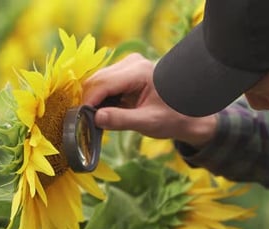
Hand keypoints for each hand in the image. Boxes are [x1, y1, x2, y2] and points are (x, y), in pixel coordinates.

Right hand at [83, 53, 217, 147]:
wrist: (188, 112)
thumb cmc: (172, 118)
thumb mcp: (149, 123)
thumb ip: (122, 120)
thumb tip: (95, 118)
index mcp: (140, 72)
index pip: (103, 83)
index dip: (88, 102)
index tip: (80, 120)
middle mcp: (132, 63)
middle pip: (97, 79)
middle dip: (88, 101)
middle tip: (85, 124)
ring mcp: (127, 65)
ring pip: (97, 80)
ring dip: (93, 100)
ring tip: (95, 120)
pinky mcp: (124, 71)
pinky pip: (103, 83)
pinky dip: (99, 98)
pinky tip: (104, 112)